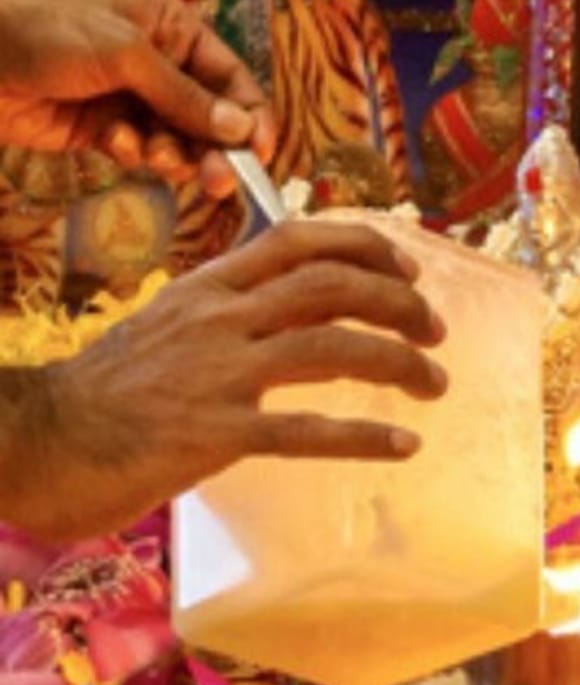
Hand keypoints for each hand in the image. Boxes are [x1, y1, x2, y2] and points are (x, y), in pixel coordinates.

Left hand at [0, 0, 274, 193]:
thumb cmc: (48, 33)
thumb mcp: (126, 55)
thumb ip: (184, 96)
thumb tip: (243, 130)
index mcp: (169, 24)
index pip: (228, 74)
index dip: (250, 114)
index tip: (260, 154)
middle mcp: (156, 59)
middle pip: (207, 113)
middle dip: (213, 146)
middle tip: (218, 182)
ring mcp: (128, 95)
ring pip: (175, 137)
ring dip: (171, 152)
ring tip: (153, 155)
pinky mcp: (101, 128)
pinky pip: (139, 149)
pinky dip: (134, 151)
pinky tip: (114, 142)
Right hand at [0, 221, 448, 539]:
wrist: (37, 439)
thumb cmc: (103, 389)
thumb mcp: (165, 324)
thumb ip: (225, 310)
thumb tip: (290, 304)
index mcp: (208, 286)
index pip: (299, 240)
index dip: (365, 245)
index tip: (409, 264)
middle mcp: (220, 318)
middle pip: (332, 286)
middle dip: (398, 302)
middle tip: (434, 329)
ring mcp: (218, 374)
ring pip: (332, 348)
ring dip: (398, 363)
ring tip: (435, 384)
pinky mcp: (216, 435)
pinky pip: (307, 431)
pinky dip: (365, 436)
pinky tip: (402, 444)